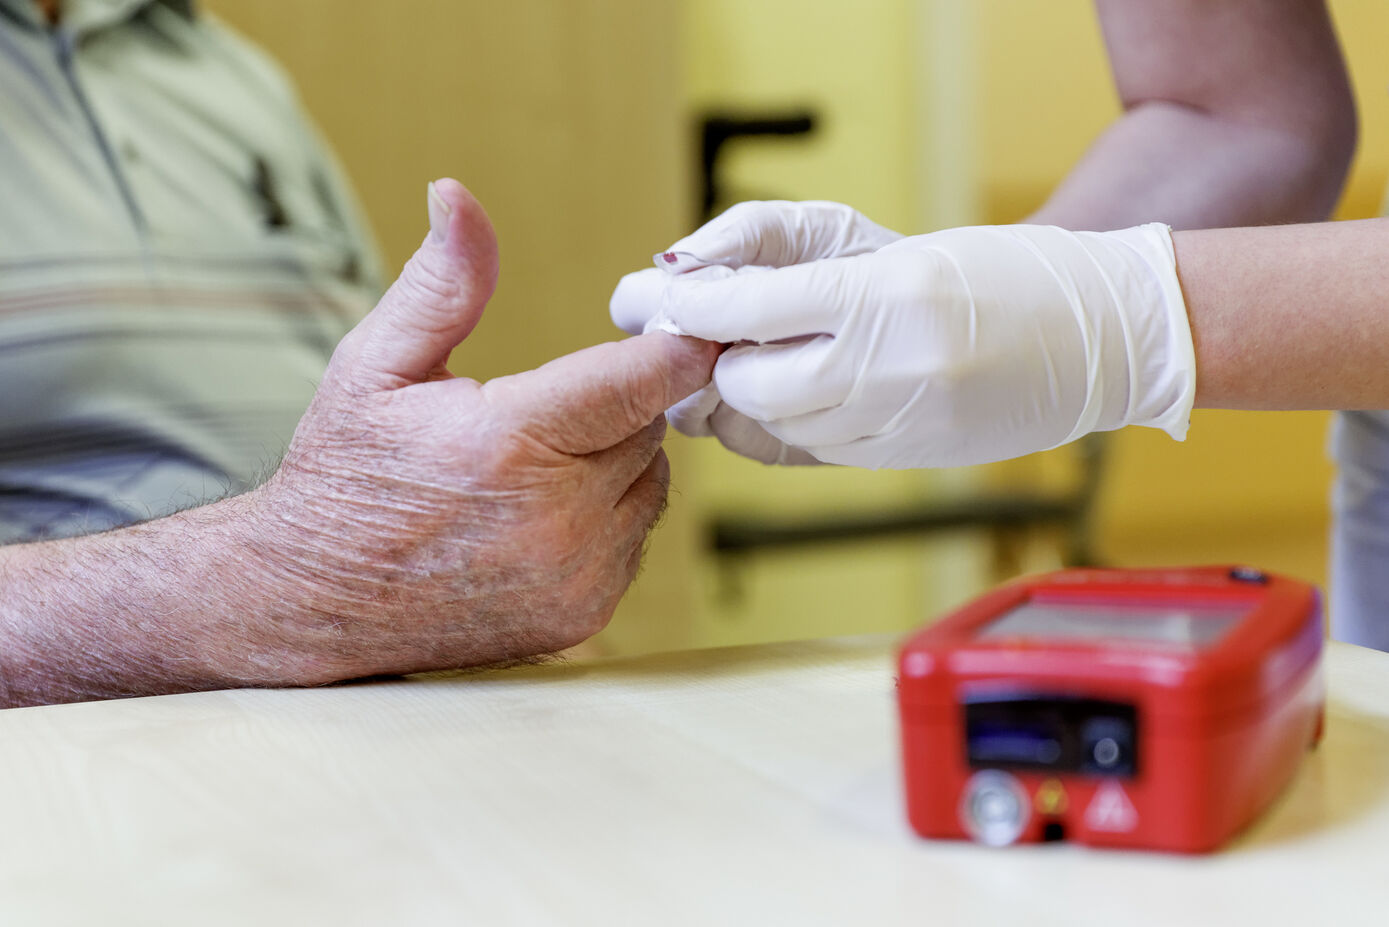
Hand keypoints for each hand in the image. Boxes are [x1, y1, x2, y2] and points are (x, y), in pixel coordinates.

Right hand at [247, 179, 718, 682]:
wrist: (314, 601)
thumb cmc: (345, 475)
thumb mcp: (375, 365)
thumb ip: (440, 284)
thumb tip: (456, 194)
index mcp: (510, 443)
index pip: (642, 379)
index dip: (673, 346)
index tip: (689, 325)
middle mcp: (556, 519)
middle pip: (649, 427)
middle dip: (616, 405)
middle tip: (552, 407)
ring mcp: (575, 575)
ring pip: (651, 484)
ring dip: (617, 462)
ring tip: (539, 464)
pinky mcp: (584, 613)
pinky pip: (634, 537)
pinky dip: (608, 517)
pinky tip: (542, 513)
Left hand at [641, 220, 1194, 468]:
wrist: (1098, 336)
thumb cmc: (997, 273)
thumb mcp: (893, 250)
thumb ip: (791, 267)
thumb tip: (696, 288)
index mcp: (886, 296)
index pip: (749, 309)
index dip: (692, 307)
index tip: (658, 301)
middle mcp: (889, 365)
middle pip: (746, 385)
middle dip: (719, 366)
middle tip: (719, 340)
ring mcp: (899, 422)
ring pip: (773, 427)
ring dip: (749, 400)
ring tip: (765, 364)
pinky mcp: (906, 458)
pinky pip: (814, 450)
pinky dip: (792, 425)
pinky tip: (811, 395)